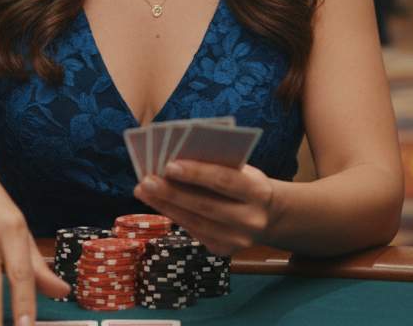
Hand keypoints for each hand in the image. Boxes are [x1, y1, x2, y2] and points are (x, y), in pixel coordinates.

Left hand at [133, 159, 275, 256]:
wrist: (269, 216)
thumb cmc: (246, 184)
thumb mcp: (241, 170)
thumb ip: (216, 166)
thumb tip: (173, 162)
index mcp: (258, 192)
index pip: (225, 181)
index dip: (196, 174)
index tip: (168, 165)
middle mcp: (251, 220)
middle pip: (205, 206)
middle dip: (172, 193)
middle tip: (145, 180)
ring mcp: (238, 240)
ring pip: (195, 222)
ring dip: (165, 206)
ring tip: (143, 191)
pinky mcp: (225, 251)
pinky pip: (194, 232)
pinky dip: (173, 216)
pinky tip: (157, 203)